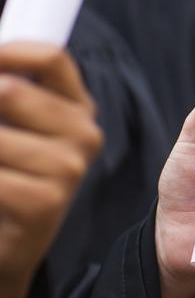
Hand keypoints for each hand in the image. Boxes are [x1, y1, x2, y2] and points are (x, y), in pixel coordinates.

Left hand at [0, 43, 101, 297]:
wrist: (6, 245)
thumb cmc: (8, 177)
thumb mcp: (12, 128)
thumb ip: (8, 94)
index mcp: (77, 108)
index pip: (51, 58)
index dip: (6, 52)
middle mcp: (83, 134)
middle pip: (12, 92)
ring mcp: (69, 168)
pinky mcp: (46, 201)